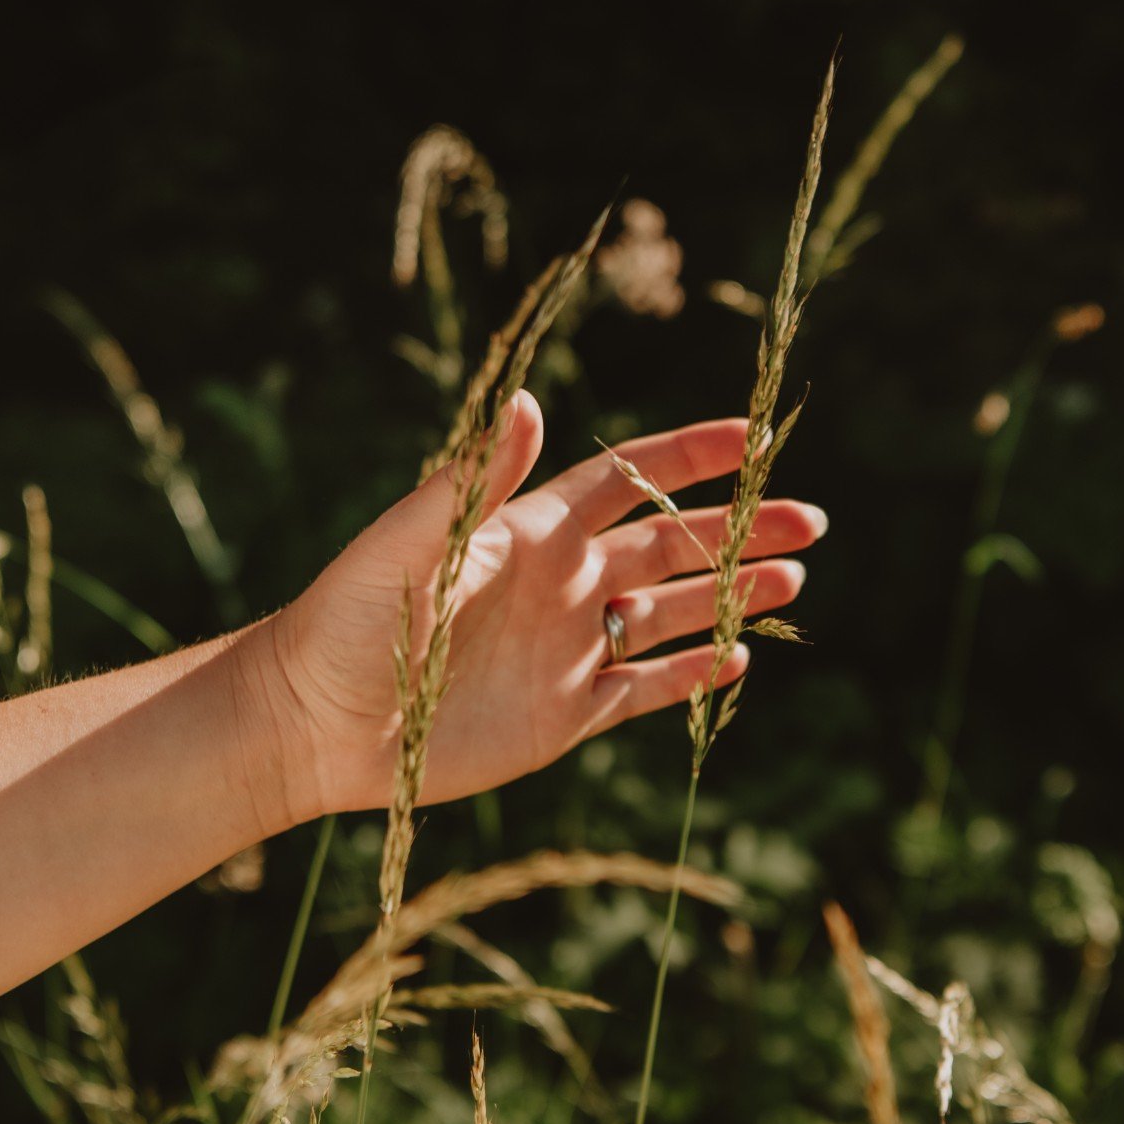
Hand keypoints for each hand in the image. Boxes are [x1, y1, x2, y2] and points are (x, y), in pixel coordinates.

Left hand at [262, 396, 827, 818]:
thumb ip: (474, 479)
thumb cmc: (348, 620)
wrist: (313, 722)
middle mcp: (563, 584)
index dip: (692, 456)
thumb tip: (530, 401)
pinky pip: (645, 690)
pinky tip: (740, 656)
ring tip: (795, 579)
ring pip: (672, 614)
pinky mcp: (564, 716)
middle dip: (741, 528)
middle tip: (811, 520)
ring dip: (733, 595)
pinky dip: (693, 676)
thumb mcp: (408, 543)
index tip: (754, 440)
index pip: (630, 480)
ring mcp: (568, 650)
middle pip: (672, 545)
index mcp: (532, 531)